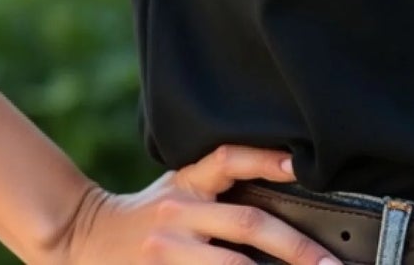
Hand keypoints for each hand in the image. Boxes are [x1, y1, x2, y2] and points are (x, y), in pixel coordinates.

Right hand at [52, 143, 338, 264]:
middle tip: (331, 264)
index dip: (265, 159)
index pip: (229, 159)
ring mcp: (169, 253)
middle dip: (295, 246)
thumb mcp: (178, 189)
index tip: (300, 166)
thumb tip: (282, 193)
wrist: (83, 240)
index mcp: (186, 184)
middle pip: (246, 223)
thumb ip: (218, 190)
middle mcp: (178, 215)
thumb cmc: (146, 216)